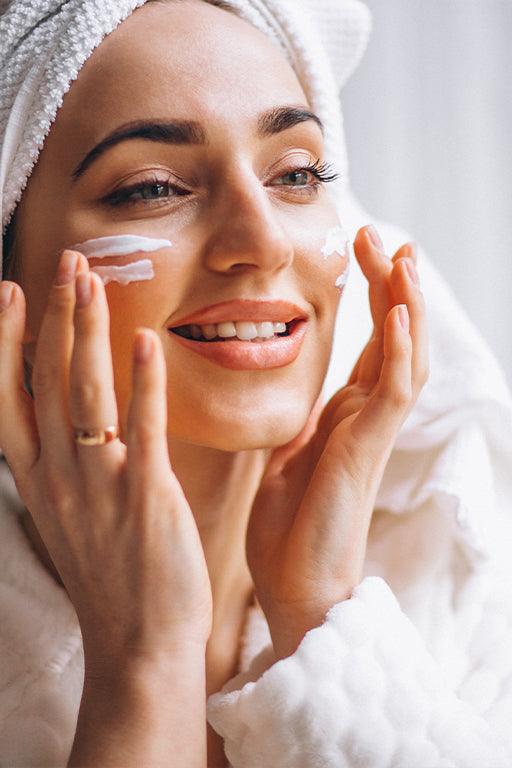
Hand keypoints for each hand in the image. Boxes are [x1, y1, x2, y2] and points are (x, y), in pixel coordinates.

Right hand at [0, 251, 211, 674]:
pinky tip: (146, 341)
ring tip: (92, 281)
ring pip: (85, 392)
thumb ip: (67, 467)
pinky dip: (143, 382)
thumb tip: (74, 423)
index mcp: (38, 480)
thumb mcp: (71, 518)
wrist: (138, 645)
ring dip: (87, 332)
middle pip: (48, 380)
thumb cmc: (111, 579)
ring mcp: (99, 485)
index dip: (6, 342)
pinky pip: (142, 428)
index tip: (12, 292)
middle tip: (66, 263)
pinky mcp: (146, 496)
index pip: (8, 397)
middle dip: (55, 315)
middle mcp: (58, 476)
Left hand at [246, 225, 428, 658]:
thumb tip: (289, 390)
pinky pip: (393, 393)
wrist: (293, 587)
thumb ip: (299, 418)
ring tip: (403, 256)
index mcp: (346, 415)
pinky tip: (397, 314)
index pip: (372, 343)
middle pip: (394, 338)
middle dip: (393, 286)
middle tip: (385, 236)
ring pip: (405, 356)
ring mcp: (371, 432)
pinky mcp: (367, 450)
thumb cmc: (288, 528)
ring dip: (406, 306)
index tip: (365, 250)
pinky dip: (397, 352)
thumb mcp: (286, 453)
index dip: (375, 296)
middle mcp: (366, 417)